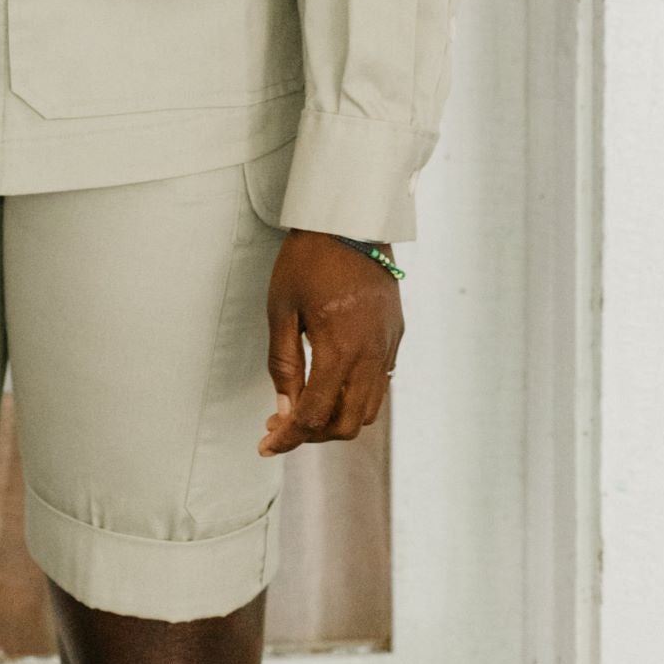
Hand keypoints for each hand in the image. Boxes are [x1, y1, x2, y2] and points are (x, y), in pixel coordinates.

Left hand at [258, 228, 403, 456]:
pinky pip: (381, 384)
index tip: (267, 445)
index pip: (315, 415)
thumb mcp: (281, 308)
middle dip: (312, 434)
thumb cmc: (308, 259)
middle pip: (346, 424)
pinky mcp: (396, 335)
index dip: (289, 438)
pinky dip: (355, 397)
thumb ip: (283, 364)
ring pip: (368, 410)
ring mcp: (388, 346)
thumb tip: (284, 410)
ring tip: (306, 408)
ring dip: (336, 419)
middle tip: (282, 425)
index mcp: (339, 349)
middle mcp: (370, 355)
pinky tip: (332, 384)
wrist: (350, 219)